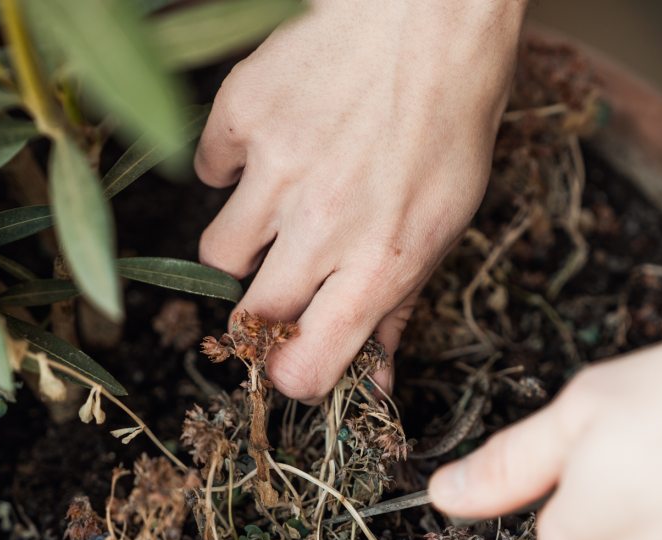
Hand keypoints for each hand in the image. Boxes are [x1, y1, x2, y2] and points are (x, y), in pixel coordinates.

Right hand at [195, 0, 527, 399]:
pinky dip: (235, 166)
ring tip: (288, 201)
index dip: (292, 374)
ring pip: (219, 252)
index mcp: (382, 264)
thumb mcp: (445, 225)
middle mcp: (323, 226)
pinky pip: (211, 169)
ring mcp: (276, 170)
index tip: (293, 360)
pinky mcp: (242, 114)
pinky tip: (276, 142)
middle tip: (285, 280)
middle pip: (249, 316)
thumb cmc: (450, 122)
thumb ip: (399, 307)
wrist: (432, 16)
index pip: (305, 365)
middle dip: (262, 314)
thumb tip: (374, 381)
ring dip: (249, 241)